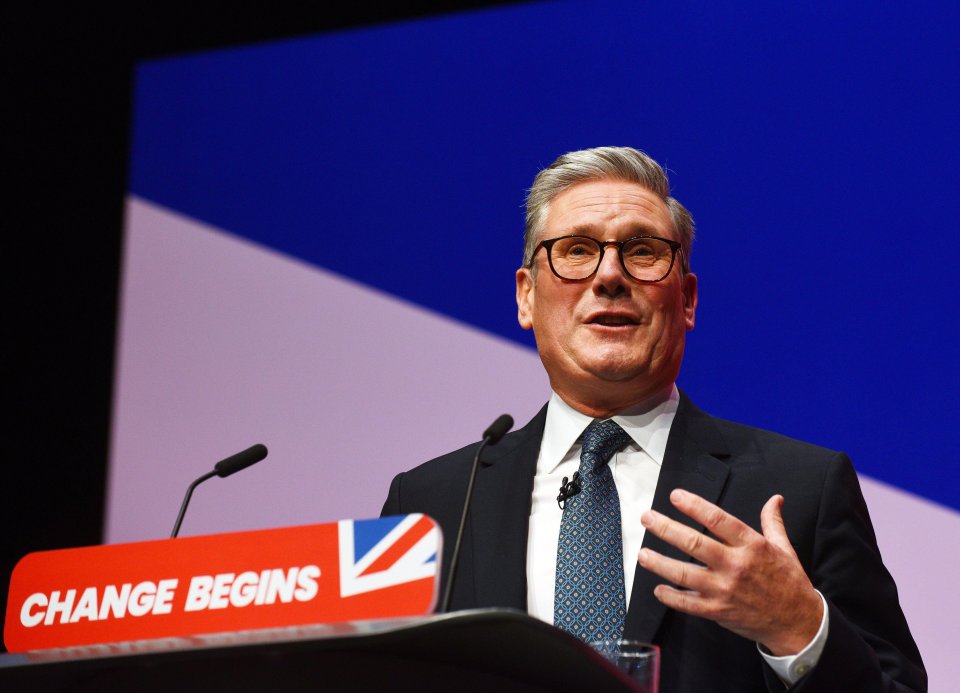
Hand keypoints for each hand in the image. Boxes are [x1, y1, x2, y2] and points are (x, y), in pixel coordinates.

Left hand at [638, 489, 822, 655]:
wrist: (798, 623)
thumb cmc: (789, 582)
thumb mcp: (784, 548)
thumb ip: (773, 522)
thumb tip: (775, 499)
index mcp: (751, 546)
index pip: (717, 520)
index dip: (694, 506)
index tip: (675, 496)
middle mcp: (735, 566)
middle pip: (694, 543)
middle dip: (665, 528)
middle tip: (647, 518)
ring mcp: (724, 590)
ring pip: (684, 574)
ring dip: (659, 563)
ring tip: (642, 553)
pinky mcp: (718, 611)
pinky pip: (688, 604)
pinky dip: (671, 597)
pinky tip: (658, 589)